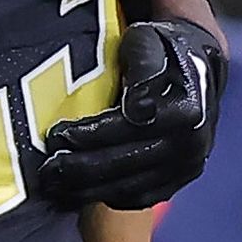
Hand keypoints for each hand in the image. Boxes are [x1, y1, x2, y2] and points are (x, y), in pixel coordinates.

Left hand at [40, 18, 226, 208]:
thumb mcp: (149, 43)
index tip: (55, 136)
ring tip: (53, 186)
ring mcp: (186, 168)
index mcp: (185, 111)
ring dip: (90, 190)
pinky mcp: (179, 181)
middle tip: (44, 170)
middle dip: (82, 169)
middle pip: (128, 164)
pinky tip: (78, 194)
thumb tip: (137, 107)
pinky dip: (109, 198)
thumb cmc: (161, 50)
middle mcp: (191, 145)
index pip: (128, 129)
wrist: (196, 70)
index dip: (89, 135)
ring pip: (133, 188)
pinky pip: (142, 198)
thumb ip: (142, 65)